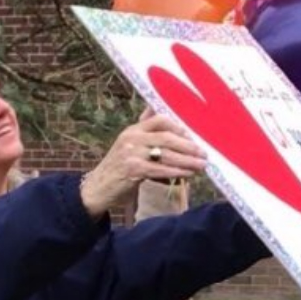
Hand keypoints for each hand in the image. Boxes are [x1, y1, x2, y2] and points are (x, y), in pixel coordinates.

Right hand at [80, 114, 206, 217]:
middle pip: (166, 137)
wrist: (97, 188)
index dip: (179, 127)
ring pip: (166, 154)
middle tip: (203, 153)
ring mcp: (131, 154)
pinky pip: (161, 169)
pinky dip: (177, 171)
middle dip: (188, 146)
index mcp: (132, 130)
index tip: (193, 136)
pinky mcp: (133, 170)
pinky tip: (188, 174)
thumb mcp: (128, 145)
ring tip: (201, 165)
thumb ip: (144, 131)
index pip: (159, 119)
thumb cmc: (117, 167)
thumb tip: (157, 111)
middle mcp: (131, 138)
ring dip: (187, 161)